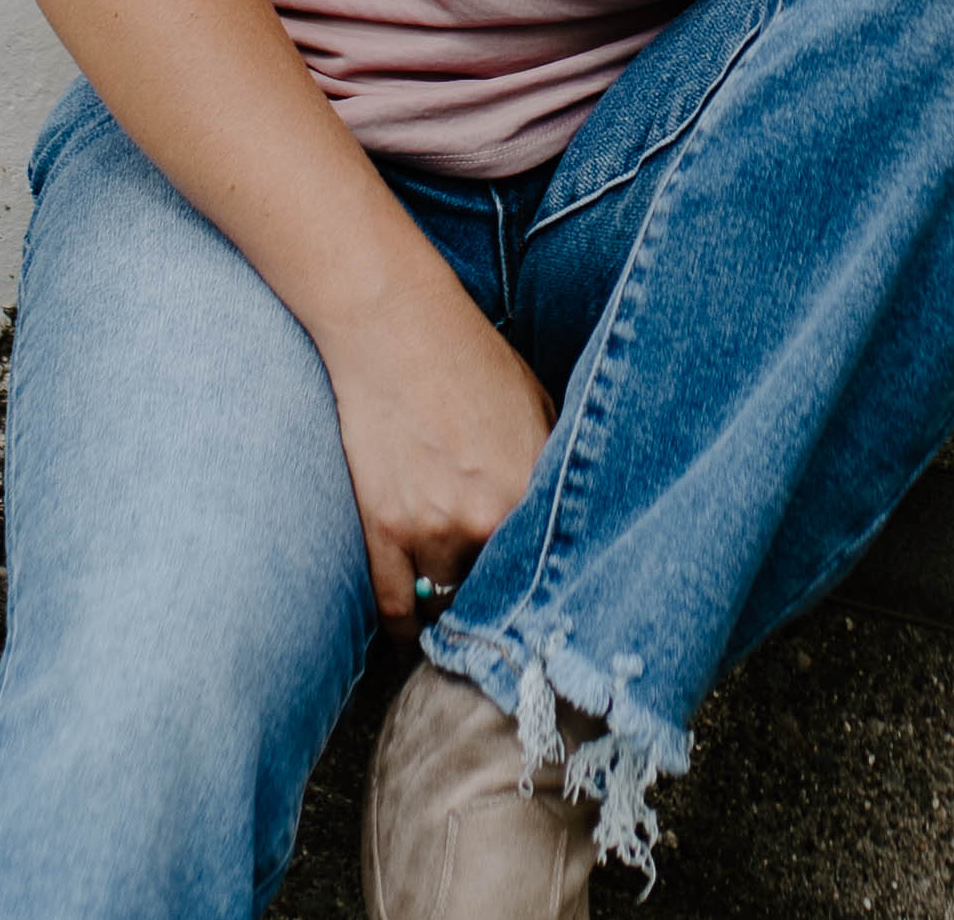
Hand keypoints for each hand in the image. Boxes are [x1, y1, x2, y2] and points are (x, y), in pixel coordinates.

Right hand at [321, 280, 551, 628]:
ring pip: (450, 602)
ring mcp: (431, 527)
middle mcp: (487, 518)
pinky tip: (416, 630)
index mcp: (533, 489)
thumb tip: (571, 522)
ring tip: (459, 612)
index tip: (542, 608)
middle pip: (499, 594)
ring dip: (454, 607)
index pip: (548, 573)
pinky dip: (407, 626)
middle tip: (501, 614)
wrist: (393, 325)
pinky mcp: (382, 528)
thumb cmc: (469, 357)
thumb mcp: (540, 407)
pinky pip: (396, 607)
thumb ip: (553, 472)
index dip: (544, 592)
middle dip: (500, 601)